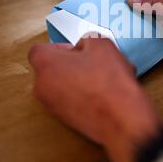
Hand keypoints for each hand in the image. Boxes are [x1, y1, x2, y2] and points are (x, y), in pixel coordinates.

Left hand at [28, 37, 162, 161]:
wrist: (122, 119)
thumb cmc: (110, 82)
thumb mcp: (101, 44)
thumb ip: (86, 40)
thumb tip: (83, 48)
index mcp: (46, 65)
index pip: (40, 49)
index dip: (61, 47)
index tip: (78, 49)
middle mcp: (42, 87)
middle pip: (50, 68)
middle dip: (69, 63)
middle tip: (92, 63)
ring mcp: (52, 107)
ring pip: (60, 86)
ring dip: (76, 80)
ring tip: (101, 80)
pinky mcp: (65, 121)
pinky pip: (69, 101)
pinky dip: (81, 96)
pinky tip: (102, 95)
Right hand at [128, 0, 162, 58]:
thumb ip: (155, 4)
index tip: (123, 7)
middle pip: (148, 5)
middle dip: (136, 12)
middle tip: (121, 20)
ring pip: (152, 20)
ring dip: (142, 25)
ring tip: (127, 30)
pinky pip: (158, 33)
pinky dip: (150, 36)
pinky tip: (140, 39)